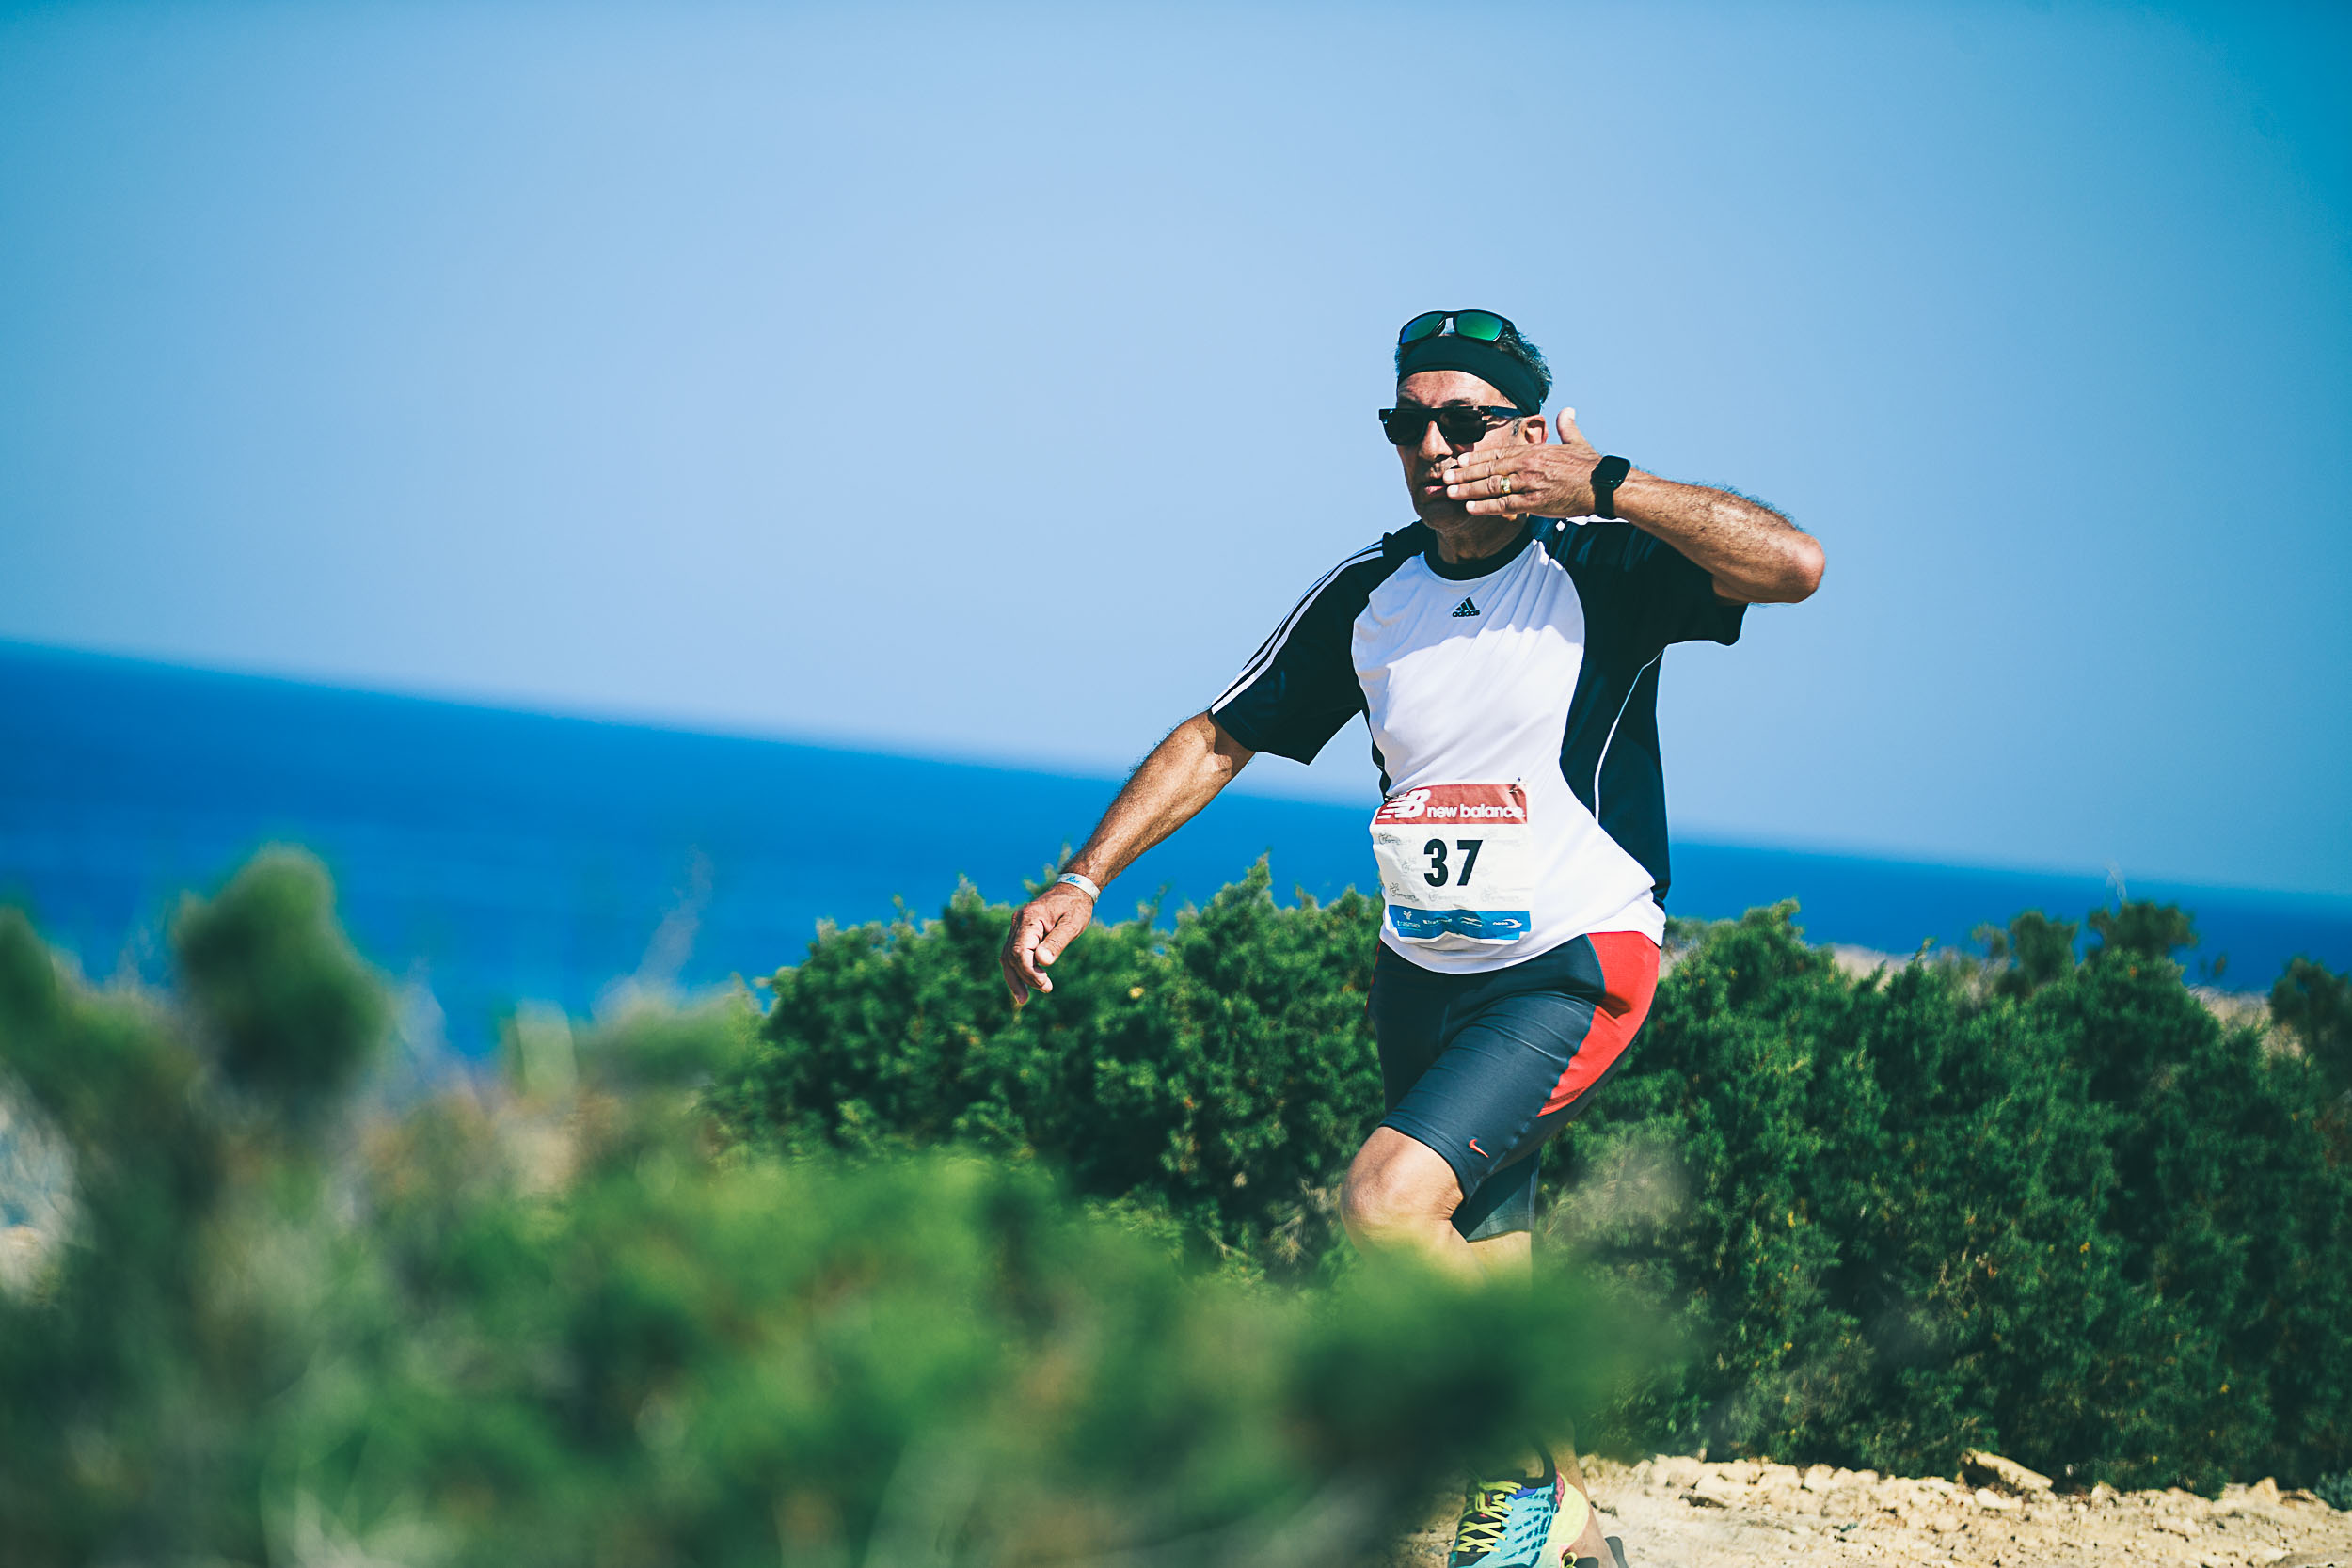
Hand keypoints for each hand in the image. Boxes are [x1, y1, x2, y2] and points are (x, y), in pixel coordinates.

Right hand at [1000, 882, 1095, 1006]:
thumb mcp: (1072, 924)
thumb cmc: (1075, 907)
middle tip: (1046, 989)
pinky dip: (1017, 968)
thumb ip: (1057, 942)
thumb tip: (1042, 962)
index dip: (1029, 972)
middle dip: (1024, 978)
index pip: (1020, 952)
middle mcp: (1018, 922)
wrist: (1073, 890)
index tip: (1045, 984)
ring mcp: (1017, 926)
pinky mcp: (1021, 931)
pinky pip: (1013, 953)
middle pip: (1011, 957)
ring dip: (1015, 978)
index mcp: (1029, 918)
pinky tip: (1024, 983)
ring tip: (1023, 998)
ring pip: (1008, 957)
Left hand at [1443, 408, 1605, 517]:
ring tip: (1449, 492)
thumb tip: (1568, 410)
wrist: (1604, 485)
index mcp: (1533, 451)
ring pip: (1490, 487)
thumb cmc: (1591, 466)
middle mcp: (1527, 466)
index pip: (1498, 453)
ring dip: (1467, 490)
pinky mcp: (1534, 503)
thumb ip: (1567, 426)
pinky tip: (1469, 507)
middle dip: (1464, 474)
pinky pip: (1503, 505)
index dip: (1477, 458)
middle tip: (1445, 478)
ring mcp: (1529, 484)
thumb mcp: (1577, 442)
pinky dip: (1484, 506)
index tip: (1461, 461)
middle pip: (1488, 469)